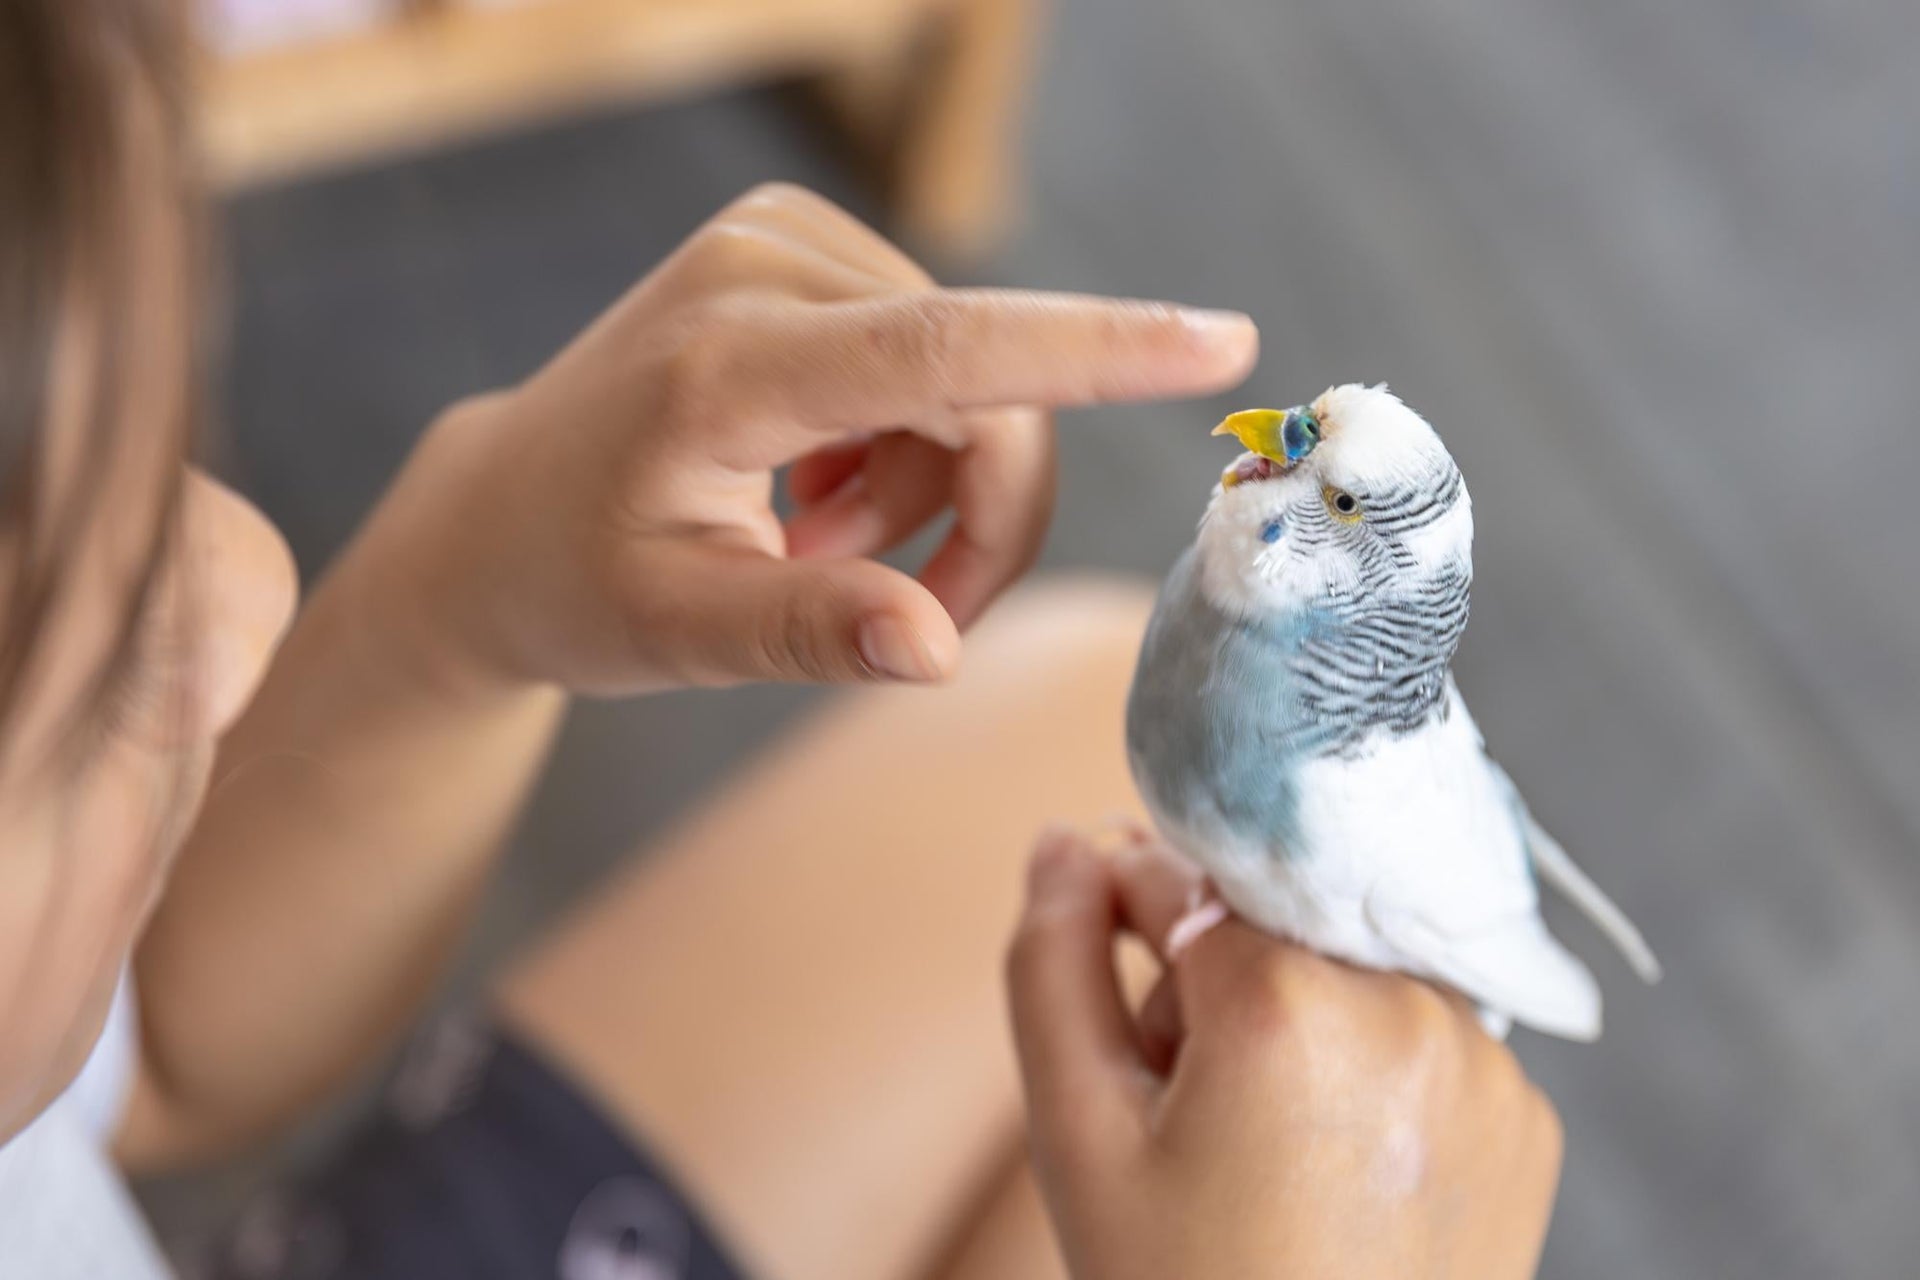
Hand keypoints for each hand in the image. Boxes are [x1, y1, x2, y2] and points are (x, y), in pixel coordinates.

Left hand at [357, 184, 1257, 694]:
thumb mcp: (676, 633)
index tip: (1219, 339)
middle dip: (980, 517)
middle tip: (914, 615)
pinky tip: (814, 492)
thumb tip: (936, 650)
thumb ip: (808, 633)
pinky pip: (935, 354)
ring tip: (816, 548)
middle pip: (982, 390)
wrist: (496, 514)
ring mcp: (780, 240)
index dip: (1092, 347)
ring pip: (971, 378)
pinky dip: (905, 444)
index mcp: (722, 366)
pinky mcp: (799, 245)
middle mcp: (758, 268)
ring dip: (931, 489)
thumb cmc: (573, 583)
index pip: (939, 348)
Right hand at [1006, 828, 1563, 1279]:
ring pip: (1349, 974)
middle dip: (1211, 984)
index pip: (1180, 877)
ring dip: (1296, 1022)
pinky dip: (1371, 1073)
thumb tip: (1063, 844)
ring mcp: (1486, 1063)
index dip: (1127, 930)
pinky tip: (1333, 1168)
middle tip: (1182, 1103)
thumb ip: (1052, 963)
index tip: (1122, 1006)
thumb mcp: (1079, 1136)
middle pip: (1270, 925)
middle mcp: (1408, 1005)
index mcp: (1288, 1000)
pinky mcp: (1527, 1116)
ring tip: (1262, 1146)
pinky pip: (1423, 1040)